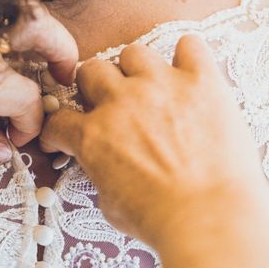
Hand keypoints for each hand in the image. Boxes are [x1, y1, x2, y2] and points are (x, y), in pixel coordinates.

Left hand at [0, 0, 77, 162]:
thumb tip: (2, 147)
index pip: (26, 97)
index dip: (30, 123)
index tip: (20, 139)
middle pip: (42, 31)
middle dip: (62, 53)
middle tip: (65, 76)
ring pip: (21, 10)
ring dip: (40, 32)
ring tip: (42, 57)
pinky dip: (8, 28)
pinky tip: (5, 48)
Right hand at [41, 36, 267, 241]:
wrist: (209, 219)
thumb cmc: (162, 221)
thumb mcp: (111, 206)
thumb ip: (102, 175)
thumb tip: (107, 167)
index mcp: (93, 137)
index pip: (59, 120)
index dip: (59, 129)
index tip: (65, 135)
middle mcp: (121, 102)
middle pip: (91, 71)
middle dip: (95, 89)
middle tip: (110, 106)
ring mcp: (161, 86)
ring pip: (134, 52)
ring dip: (136, 70)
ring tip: (151, 89)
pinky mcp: (201, 82)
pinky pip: (190, 46)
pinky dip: (188, 57)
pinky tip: (190, 75)